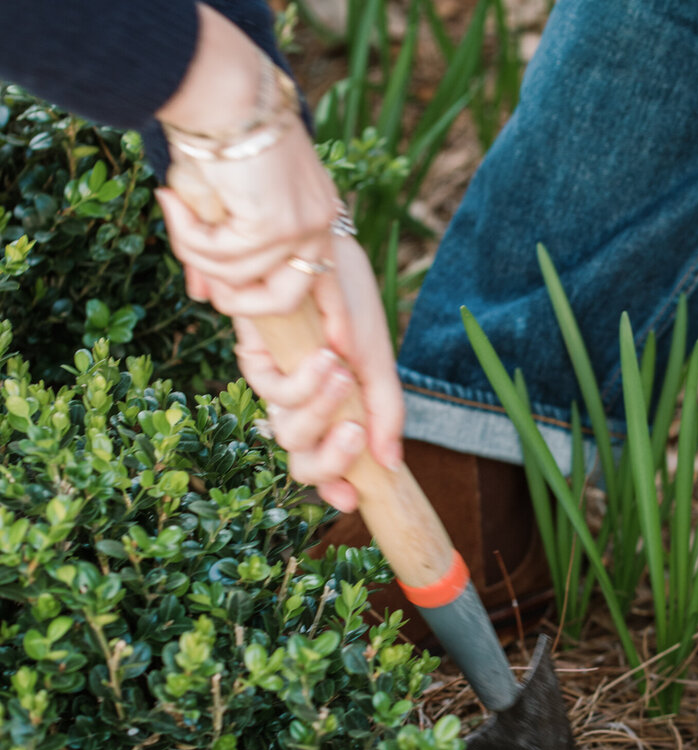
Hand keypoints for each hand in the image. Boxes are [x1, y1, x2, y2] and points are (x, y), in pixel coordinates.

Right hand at [155, 3, 340, 309]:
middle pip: (286, 299)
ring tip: (175, 208)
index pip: (313, 277)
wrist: (221, 83)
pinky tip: (173, 199)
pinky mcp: (274, 224)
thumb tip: (202, 294)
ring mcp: (302, 224)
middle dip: (236, 300)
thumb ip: (220, 247)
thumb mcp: (223, 196)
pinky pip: (222, 256)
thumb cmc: (217, 126)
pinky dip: (189, 236)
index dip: (279, 301)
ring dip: (194, 252)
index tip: (251, 303)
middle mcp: (321, 219)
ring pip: (239, 277)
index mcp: (316, 208)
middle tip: (201, 279)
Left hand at [231, 235, 404, 511]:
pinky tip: (324, 355)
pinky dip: (301, 380)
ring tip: (341, 372)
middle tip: (355, 432)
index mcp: (334, 411)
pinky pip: (271, 391)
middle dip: (330, 457)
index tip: (352, 499)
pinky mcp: (254, 359)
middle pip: (301, 461)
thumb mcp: (377, 357)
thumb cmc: (352, 302)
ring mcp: (278, 384)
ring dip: (318, 408)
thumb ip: (385, 410)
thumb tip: (391, 465)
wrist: (325, 251)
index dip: (334, 487)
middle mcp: (303, 406)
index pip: (327, 466)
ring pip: (286, 431)